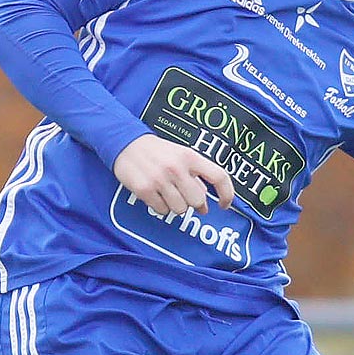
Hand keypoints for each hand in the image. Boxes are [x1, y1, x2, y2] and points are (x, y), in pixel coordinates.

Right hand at [113, 133, 233, 216]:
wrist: (126, 143)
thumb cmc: (157, 152)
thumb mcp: (181, 155)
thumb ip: (196, 176)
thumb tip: (205, 204)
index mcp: (190, 157)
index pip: (218, 177)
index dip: (227, 194)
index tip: (224, 205)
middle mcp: (176, 168)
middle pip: (197, 200)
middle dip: (193, 203)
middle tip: (184, 197)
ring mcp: (159, 180)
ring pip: (180, 209)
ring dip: (176, 206)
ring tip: (168, 194)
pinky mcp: (144, 189)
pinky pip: (162, 210)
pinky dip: (161, 207)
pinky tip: (156, 195)